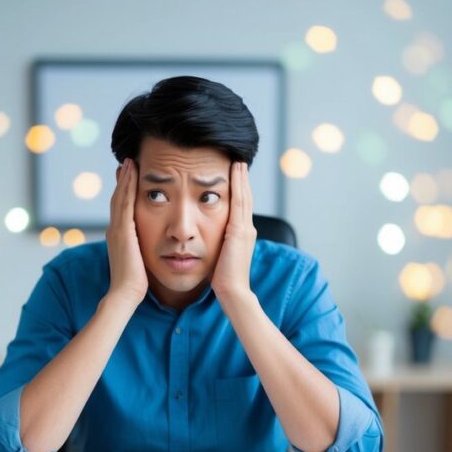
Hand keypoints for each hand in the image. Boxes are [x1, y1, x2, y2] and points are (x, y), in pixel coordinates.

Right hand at [105, 158, 147, 308]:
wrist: (126, 294)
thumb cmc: (136, 284)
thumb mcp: (139, 262)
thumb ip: (142, 252)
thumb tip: (152, 249)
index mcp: (119, 237)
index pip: (122, 209)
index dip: (125, 192)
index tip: (130, 177)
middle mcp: (115, 229)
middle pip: (118, 198)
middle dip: (123, 180)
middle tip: (127, 161)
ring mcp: (116, 228)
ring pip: (120, 196)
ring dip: (125, 177)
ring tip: (130, 160)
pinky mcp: (122, 230)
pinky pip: (125, 201)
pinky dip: (127, 185)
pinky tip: (132, 171)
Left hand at [211, 162, 256, 304]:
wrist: (232, 291)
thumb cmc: (222, 279)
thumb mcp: (219, 257)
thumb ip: (217, 245)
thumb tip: (204, 239)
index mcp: (241, 234)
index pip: (240, 207)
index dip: (238, 190)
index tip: (232, 175)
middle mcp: (247, 228)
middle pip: (245, 197)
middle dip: (241, 180)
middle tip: (237, 161)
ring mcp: (246, 228)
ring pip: (244, 196)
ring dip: (241, 177)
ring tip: (237, 161)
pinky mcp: (240, 230)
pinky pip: (240, 200)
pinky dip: (238, 184)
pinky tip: (234, 171)